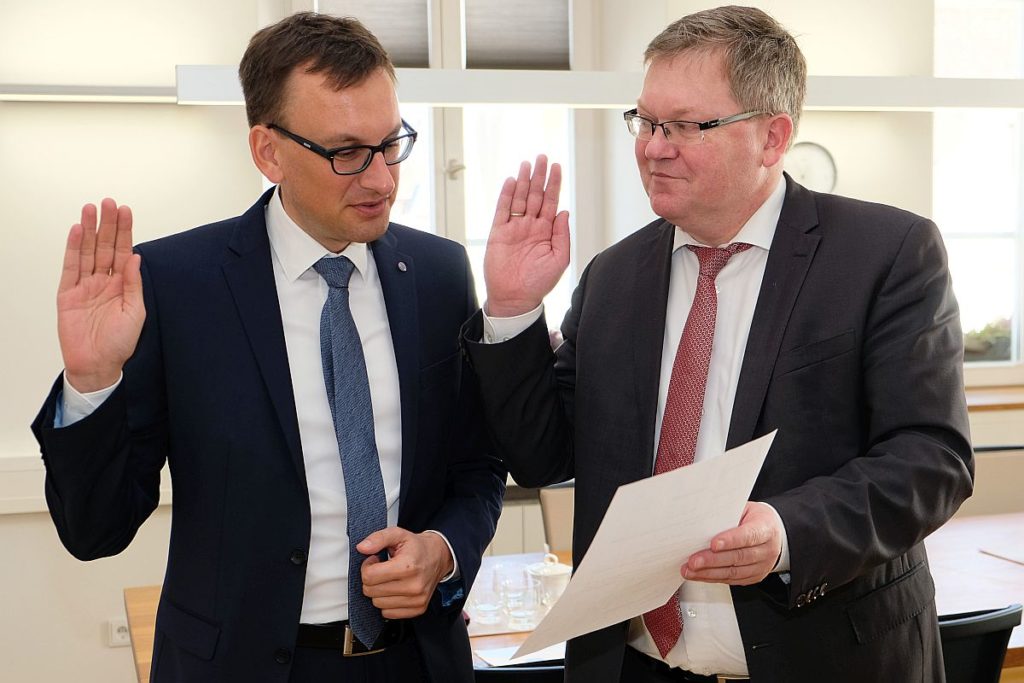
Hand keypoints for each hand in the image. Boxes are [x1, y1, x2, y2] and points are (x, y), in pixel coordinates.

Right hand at [58, 199, 144, 392]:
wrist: (97, 365)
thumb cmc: (119, 343)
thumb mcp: (135, 312)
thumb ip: (133, 284)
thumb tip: (135, 257)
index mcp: (121, 285)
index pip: (123, 252)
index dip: (124, 231)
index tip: (125, 211)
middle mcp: (103, 282)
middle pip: (105, 246)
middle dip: (107, 224)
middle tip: (108, 203)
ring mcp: (84, 286)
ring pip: (87, 252)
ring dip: (90, 230)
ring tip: (91, 209)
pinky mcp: (68, 294)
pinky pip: (70, 267)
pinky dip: (74, 249)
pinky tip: (78, 232)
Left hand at [358, 527, 454, 618]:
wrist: (439, 556)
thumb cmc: (417, 547)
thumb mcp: (398, 534)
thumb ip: (378, 538)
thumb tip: (362, 548)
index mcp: (408, 566)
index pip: (369, 576)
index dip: (367, 566)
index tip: (375, 561)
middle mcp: (414, 586)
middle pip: (371, 591)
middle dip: (371, 579)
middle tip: (381, 569)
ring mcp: (417, 600)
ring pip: (377, 604)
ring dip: (378, 592)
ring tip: (389, 579)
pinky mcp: (418, 609)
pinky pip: (388, 614)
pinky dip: (387, 603)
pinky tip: (394, 590)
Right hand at [483, 155, 570, 316]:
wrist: (515, 298)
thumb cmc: (538, 283)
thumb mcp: (559, 259)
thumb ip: (562, 235)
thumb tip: (564, 212)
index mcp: (546, 231)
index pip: (552, 202)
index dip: (554, 184)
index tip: (557, 168)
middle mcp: (531, 226)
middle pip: (536, 195)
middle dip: (539, 176)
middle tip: (542, 157)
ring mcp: (514, 228)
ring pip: (520, 198)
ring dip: (524, 181)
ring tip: (527, 164)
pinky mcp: (499, 232)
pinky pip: (503, 209)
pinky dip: (507, 195)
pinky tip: (512, 182)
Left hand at [682, 502, 783, 585]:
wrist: (773, 532)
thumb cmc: (755, 518)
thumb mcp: (746, 508)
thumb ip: (729, 514)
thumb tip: (704, 519)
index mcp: (766, 528)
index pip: (748, 535)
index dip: (730, 540)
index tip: (713, 544)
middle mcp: (767, 549)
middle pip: (738, 557)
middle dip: (713, 560)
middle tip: (694, 561)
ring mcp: (762, 565)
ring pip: (734, 572)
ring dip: (709, 573)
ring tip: (691, 570)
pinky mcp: (754, 576)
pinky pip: (732, 579)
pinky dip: (714, 578)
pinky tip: (700, 575)